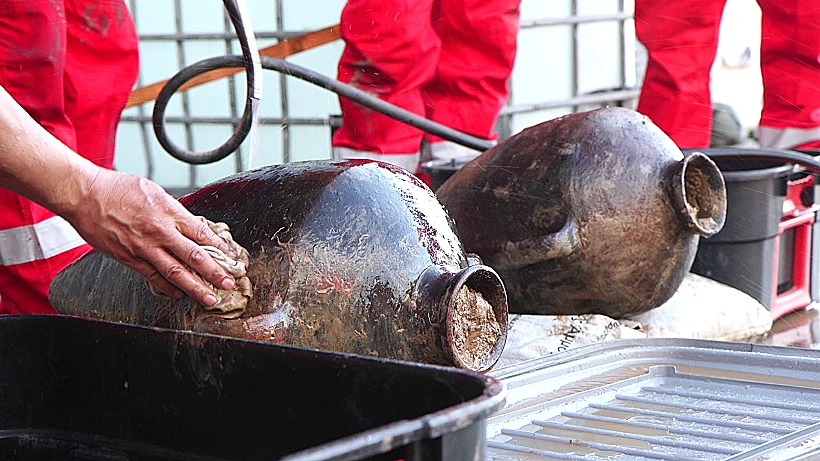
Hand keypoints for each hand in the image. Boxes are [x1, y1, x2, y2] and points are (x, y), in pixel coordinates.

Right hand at [62, 168, 235, 305]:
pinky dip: (167, 288)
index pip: (202, 233)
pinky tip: (179, 294)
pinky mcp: (128, 258)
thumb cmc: (117, 188)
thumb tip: (189, 223)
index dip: (219, 247)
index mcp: (168, 212)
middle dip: (215, 273)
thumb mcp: (153, 191)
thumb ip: (173, 210)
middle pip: (194, 256)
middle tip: (229, 284)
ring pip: (175, 272)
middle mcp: (159, 231)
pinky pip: (152, 277)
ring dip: (195, 288)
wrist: (84, 194)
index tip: (231, 256)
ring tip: (209, 298)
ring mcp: (143, 247)